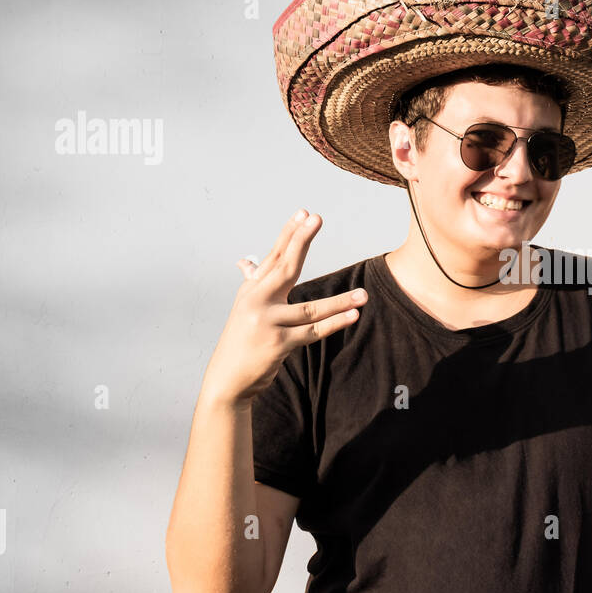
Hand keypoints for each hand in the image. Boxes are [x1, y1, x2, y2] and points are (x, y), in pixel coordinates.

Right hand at [201, 208, 366, 405]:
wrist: (228, 378)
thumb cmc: (241, 340)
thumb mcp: (244, 309)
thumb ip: (252, 284)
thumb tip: (245, 261)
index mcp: (252, 290)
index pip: (273, 257)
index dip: (290, 234)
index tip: (304, 213)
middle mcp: (256, 302)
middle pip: (285, 268)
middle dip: (301, 241)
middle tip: (317, 219)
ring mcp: (267, 323)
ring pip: (310, 309)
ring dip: (339, 302)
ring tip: (363, 294)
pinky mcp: (278, 344)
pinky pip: (313, 332)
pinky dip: (334, 324)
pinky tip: (353, 316)